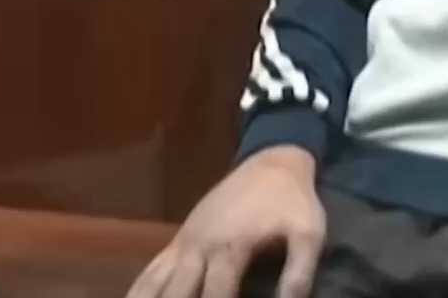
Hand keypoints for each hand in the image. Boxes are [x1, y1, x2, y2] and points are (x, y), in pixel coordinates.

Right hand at [128, 147, 325, 297]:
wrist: (271, 162)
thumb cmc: (292, 201)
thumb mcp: (309, 234)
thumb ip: (299, 274)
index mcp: (229, 249)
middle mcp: (198, 248)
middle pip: (176, 296)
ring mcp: (183, 243)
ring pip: (152, 286)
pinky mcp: (178, 239)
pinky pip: (149, 271)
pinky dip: (139, 292)